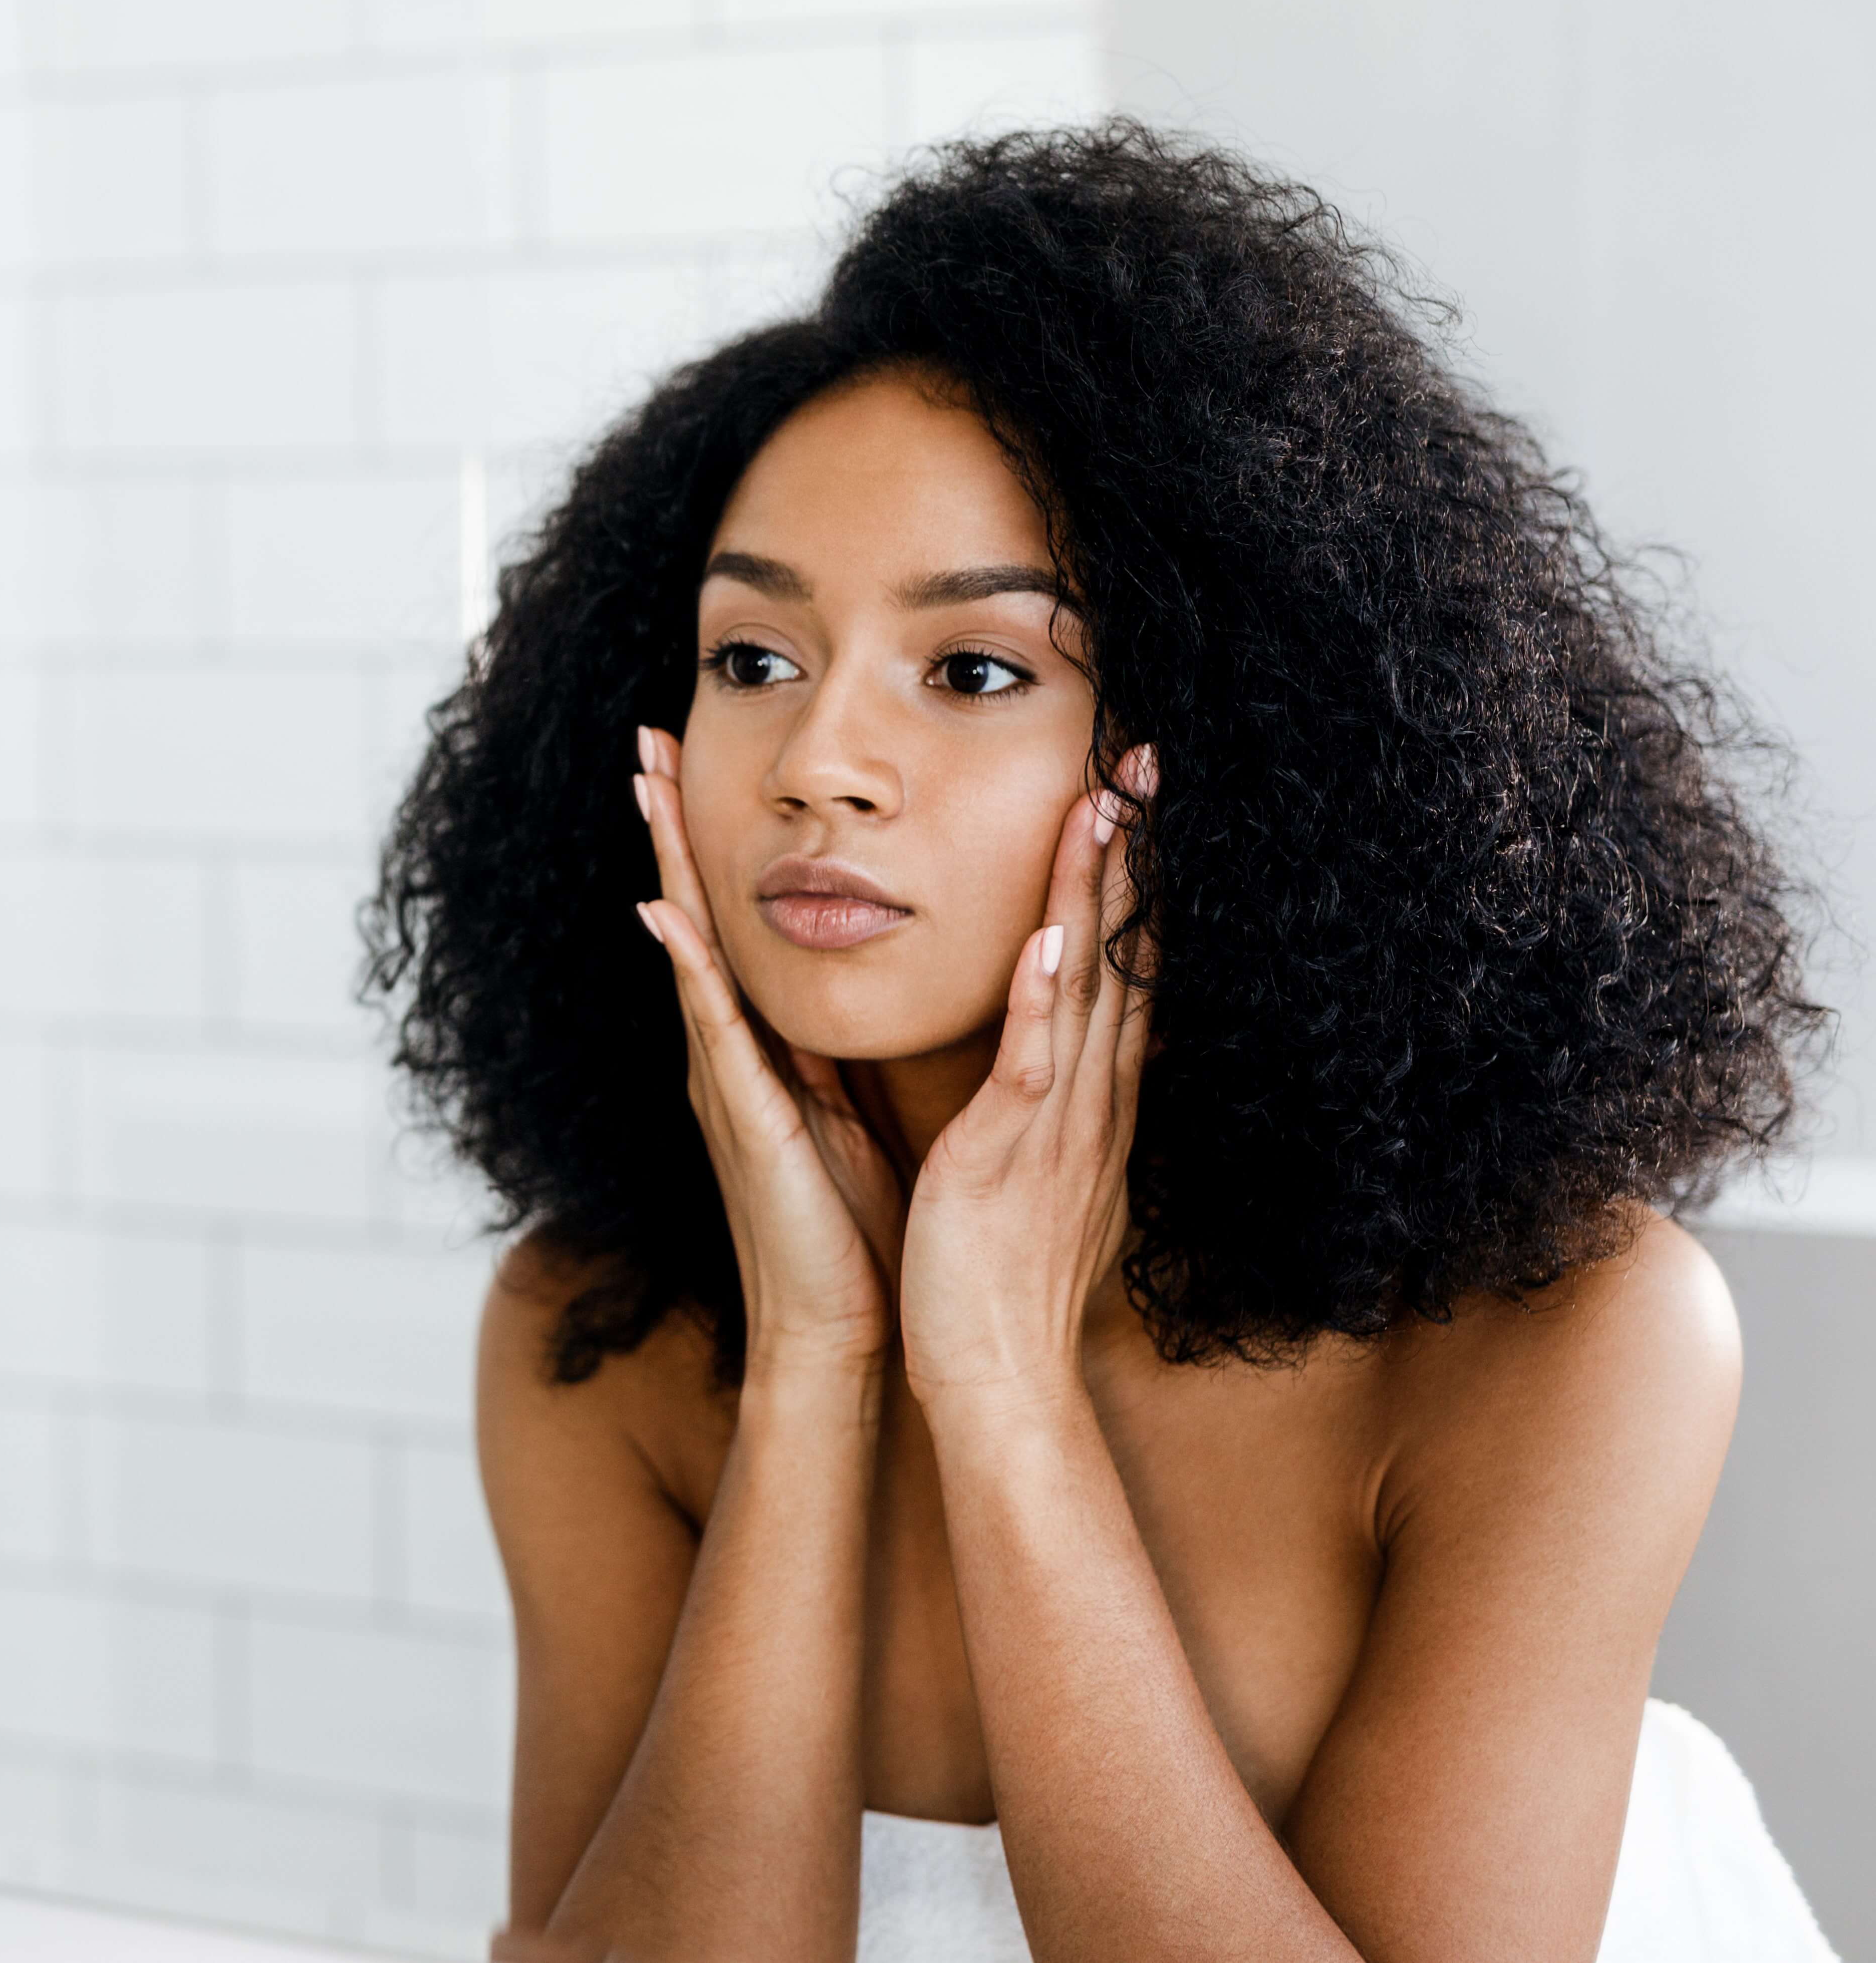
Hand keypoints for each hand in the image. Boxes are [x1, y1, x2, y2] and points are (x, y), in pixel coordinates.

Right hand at [633, 725, 901, 1379]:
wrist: (836, 1332)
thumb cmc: (852, 1232)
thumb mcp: (848, 1115)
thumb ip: (835, 1054)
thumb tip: (849, 990)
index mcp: (760, 1053)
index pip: (728, 928)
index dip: (707, 846)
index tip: (691, 763)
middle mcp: (728, 1056)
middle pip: (692, 918)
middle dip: (669, 828)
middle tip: (644, 739)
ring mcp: (725, 1084)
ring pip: (691, 951)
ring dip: (667, 867)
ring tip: (645, 788)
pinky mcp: (745, 1119)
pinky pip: (712, 1029)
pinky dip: (687, 969)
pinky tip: (664, 914)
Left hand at [898, 747, 1156, 1419]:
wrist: (995, 1377)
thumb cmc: (998, 1277)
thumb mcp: (1030, 1169)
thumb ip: (1039, 1105)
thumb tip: (1050, 1054)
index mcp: (1084, 1101)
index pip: (1117, 968)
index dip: (1131, 881)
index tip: (1134, 798)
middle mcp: (1086, 1100)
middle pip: (1117, 955)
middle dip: (1131, 856)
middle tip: (1142, 761)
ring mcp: (1055, 1124)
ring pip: (1084, 987)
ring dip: (1093, 894)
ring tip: (1106, 805)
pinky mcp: (1008, 1156)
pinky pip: (1032, 1064)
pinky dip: (1044, 1000)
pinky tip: (1050, 936)